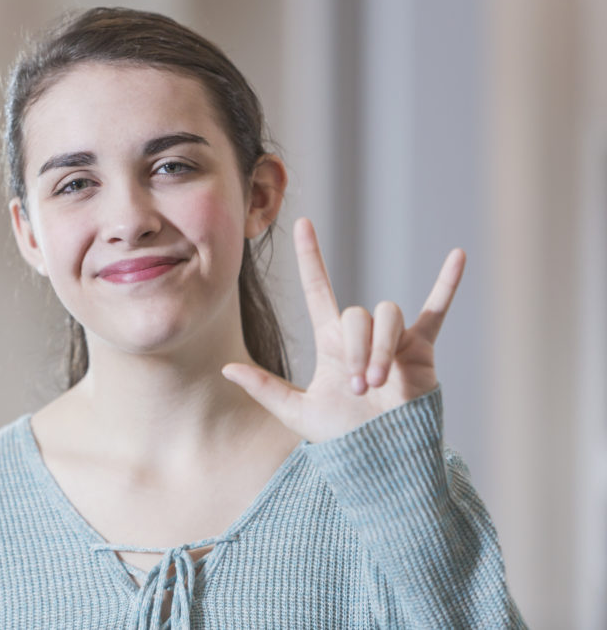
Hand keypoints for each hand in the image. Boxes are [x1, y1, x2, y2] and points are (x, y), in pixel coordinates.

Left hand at [221, 217, 465, 443]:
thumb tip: (226, 367)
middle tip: (358, 389)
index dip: (311, 257)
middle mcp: (361, 335)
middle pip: (357, 314)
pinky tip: (459, 256)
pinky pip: (436, 311)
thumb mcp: (296, 412)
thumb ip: (264, 387)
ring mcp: (393, 340)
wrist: (379, 461)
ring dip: (380, 349)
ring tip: (377, 385)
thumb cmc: (340, 438)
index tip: (303, 224)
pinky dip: (447, 285)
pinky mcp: (421, 350)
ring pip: (386, 317)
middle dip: (356, 349)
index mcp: (330, 341)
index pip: (318, 289)